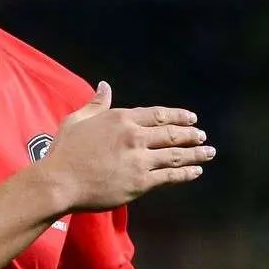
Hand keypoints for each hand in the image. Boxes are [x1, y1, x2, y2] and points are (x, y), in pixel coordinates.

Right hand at [39, 81, 214, 211]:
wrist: (60, 181)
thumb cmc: (64, 151)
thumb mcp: (77, 120)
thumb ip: (96, 104)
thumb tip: (105, 86)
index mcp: (121, 118)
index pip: (158, 114)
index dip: (178, 116)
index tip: (191, 118)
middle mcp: (134, 136)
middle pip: (171, 133)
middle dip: (190, 134)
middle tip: (202, 135)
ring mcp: (139, 160)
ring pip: (176, 154)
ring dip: (196, 153)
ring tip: (208, 152)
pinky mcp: (140, 182)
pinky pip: (170, 175)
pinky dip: (186, 173)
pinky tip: (196, 171)